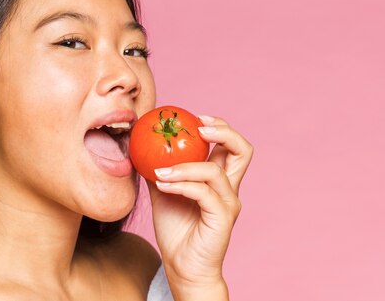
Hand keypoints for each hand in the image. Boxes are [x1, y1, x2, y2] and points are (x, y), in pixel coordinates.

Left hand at [147, 114, 252, 296]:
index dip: (217, 126)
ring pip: (215, 171)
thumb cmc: (175, 229)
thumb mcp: (163, 190)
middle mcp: (229, 188)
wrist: (181, 266)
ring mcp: (228, 203)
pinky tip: (162, 183)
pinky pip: (203, 193)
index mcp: (218, 178)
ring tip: (159, 170)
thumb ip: (160, 168)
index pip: (230, 144)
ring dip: (184, 166)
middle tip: (198, 127)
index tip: (193, 118)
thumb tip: (141, 145)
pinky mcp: (222, 218)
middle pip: (243, 150)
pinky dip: (181, 184)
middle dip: (223, 131)